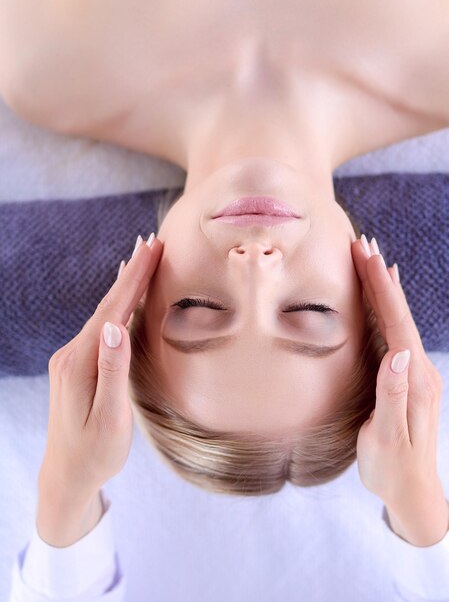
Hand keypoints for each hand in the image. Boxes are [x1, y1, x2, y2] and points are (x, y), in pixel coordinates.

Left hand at [38, 234, 162, 503]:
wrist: (65, 476)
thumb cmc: (95, 453)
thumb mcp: (111, 418)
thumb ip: (113, 370)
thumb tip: (116, 326)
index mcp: (82, 363)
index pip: (114, 311)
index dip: (134, 279)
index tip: (153, 249)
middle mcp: (72, 354)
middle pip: (107, 305)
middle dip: (131, 273)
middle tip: (151, 242)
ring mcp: (70, 359)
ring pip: (103, 313)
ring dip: (123, 286)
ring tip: (141, 260)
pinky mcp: (75, 365)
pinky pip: (99, 327)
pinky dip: (115, 306)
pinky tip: (121, 298)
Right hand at [351, 235, 447, 543]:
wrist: (412, 492)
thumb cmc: (393, 467)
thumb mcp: (388, 436)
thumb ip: (393, 394)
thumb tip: (397, 353)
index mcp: (414, 378)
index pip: (397, 323)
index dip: (381, 288)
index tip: (366, 255)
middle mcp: (417, 369)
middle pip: (398, 314)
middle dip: (380, 277)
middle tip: (363, 244)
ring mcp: (413, 372)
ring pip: (397, 320)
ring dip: (384, 288)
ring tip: (372, 259)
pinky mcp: (405, 378)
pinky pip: (394, 334)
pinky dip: (388, 310)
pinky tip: (385, 300)